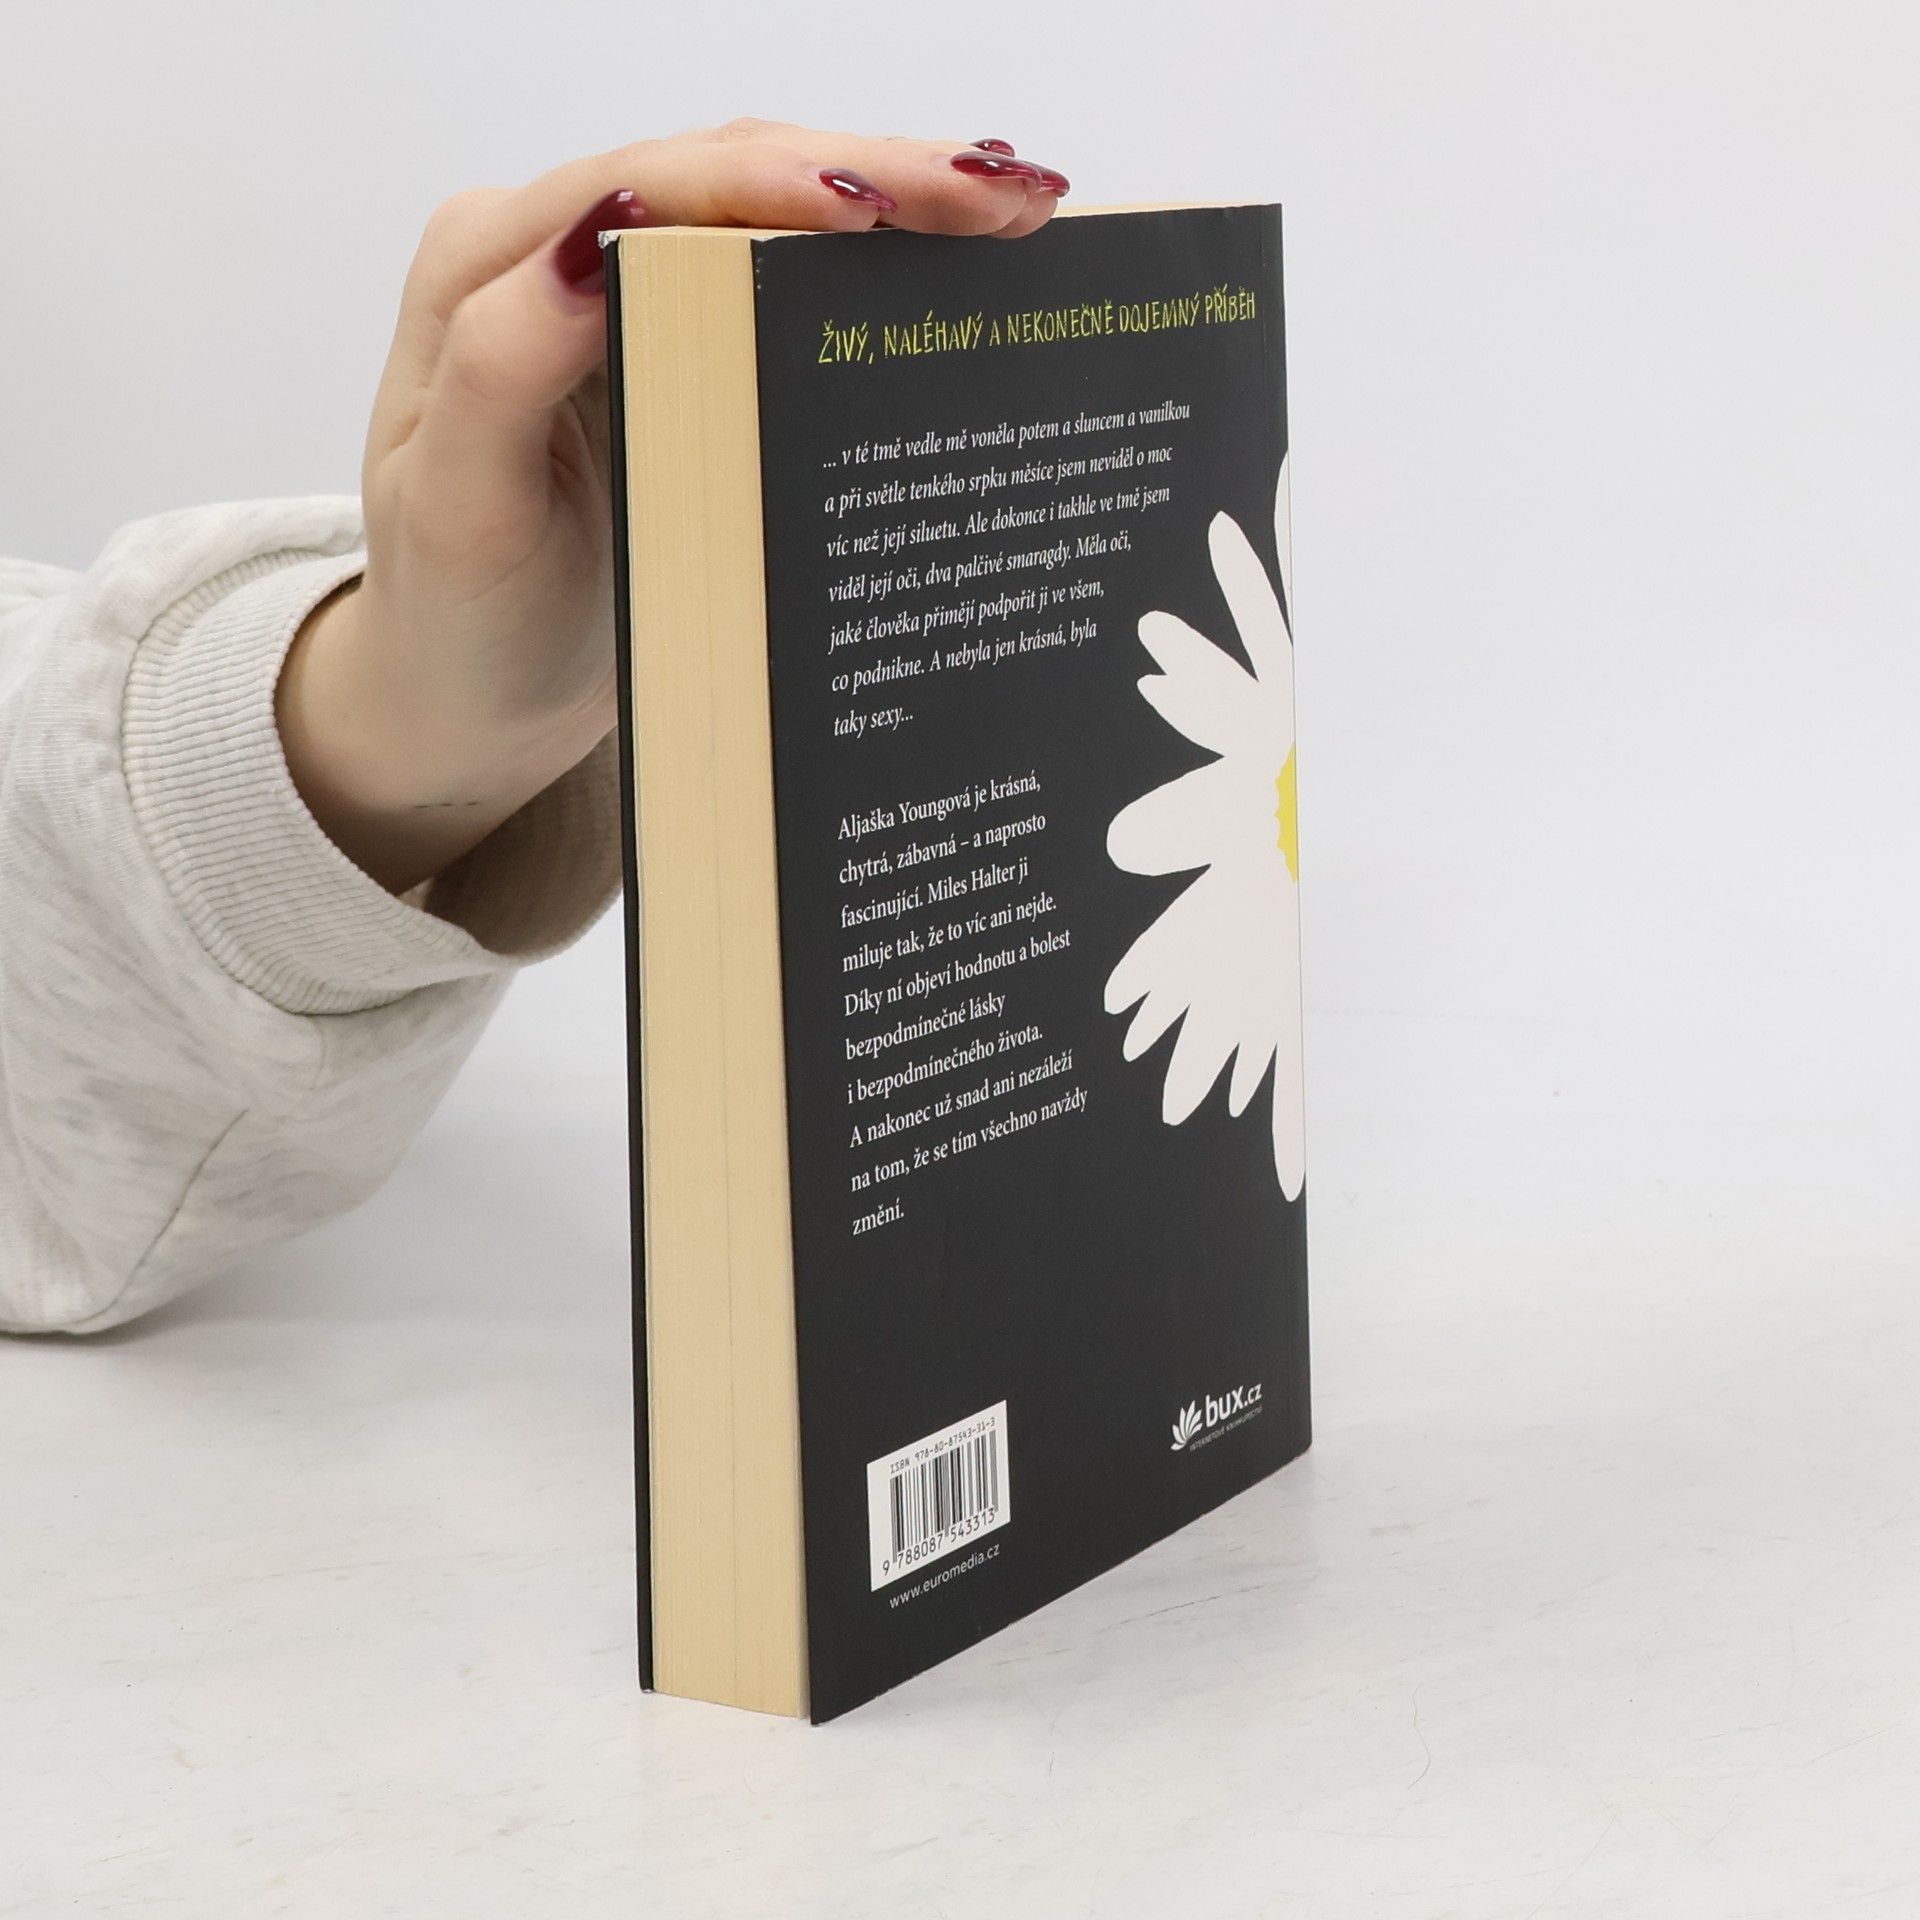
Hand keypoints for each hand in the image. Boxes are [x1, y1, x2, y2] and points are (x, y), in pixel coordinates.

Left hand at [278, 123, 1069, 892]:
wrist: (463, 696)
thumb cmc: (455, 619)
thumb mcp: (461, 511)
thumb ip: (505, 370)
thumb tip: (595, 248)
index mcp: (491, 271)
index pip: (651, 189)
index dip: (775, 186)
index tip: (890, 211)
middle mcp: (556, 255)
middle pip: (729, 174)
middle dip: (874, 173)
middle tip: (1008, 202)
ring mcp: (624, 299)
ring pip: (770, 211)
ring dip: (894, 202)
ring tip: (1016, 212)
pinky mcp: (674, 349)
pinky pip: (780, 281)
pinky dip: (873, 265)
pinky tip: (958, 262)